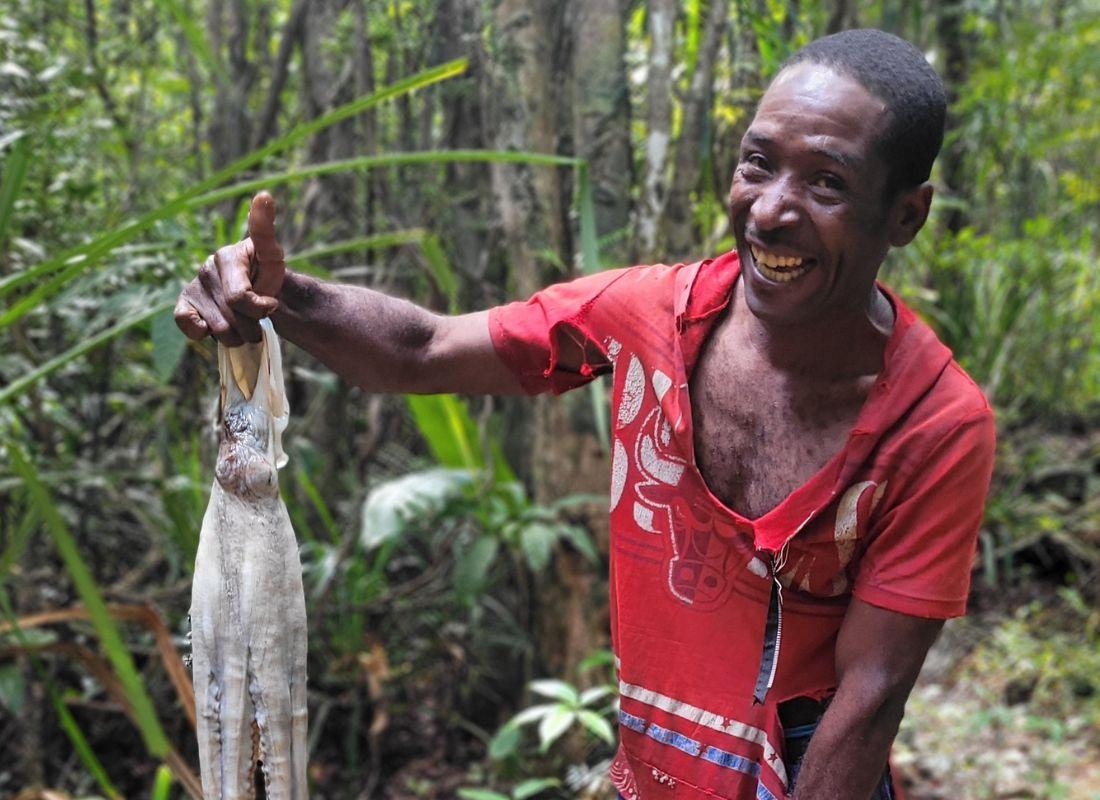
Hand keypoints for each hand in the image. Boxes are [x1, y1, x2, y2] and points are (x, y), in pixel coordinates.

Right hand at [175, 191, 286, 345]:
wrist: (259, 294)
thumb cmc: (266, 274)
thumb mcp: (272, 255)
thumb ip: (266, 232)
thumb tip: (263, 194)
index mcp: (226, 256)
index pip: (240, 298)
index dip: (259, 308)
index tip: (271, 305)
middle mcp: (206, 268)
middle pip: (232, 319)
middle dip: (251, 325)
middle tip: (258, 315)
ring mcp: (194, 287)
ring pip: (218, 330)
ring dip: (237, 334)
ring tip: (243, 320)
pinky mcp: (183, 304)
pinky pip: (186, 324)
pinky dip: (201, 332)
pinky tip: (214, 326)